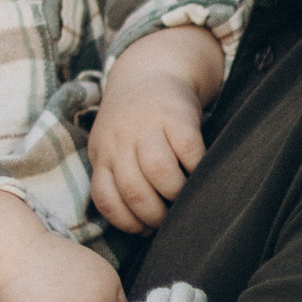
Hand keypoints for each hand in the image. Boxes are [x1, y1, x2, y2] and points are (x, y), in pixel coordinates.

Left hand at [89, 30, 220, 232]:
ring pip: (159, 172)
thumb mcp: (112, 146)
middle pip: (134, 189)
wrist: (150, 72)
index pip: (105, 197)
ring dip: (175, 195)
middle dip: (154, 215)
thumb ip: (117, 178)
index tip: (142, 230)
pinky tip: (198, 174)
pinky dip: (196, 169)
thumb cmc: (133, 124)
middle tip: (168, 222)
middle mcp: (120, 139)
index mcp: (102, 152)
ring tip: (183, 200)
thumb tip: (141, 228)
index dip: (126, 222)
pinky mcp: (177, 115)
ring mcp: (148, 125)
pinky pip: (189, 152)